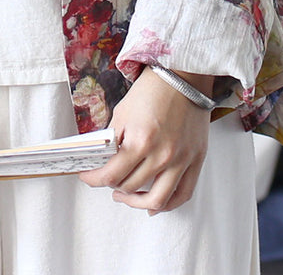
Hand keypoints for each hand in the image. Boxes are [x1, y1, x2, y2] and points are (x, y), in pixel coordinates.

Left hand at [79, 67, 211, 214]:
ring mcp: (181, 161)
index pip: (111, 174)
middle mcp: (162, 155)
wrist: (182, 77)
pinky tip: (153, 205)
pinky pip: (182, 194)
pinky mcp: (195, 161)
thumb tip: (101, 160)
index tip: (87, 177)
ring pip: (157, 200)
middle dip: (112, 184)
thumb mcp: (123, 112)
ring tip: (125, 196)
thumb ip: (113, 139)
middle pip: (130, 186)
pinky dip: (167, 205)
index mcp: (140, 141)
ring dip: (136, 202)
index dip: (94, 179)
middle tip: (106, 179)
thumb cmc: (152, 90)